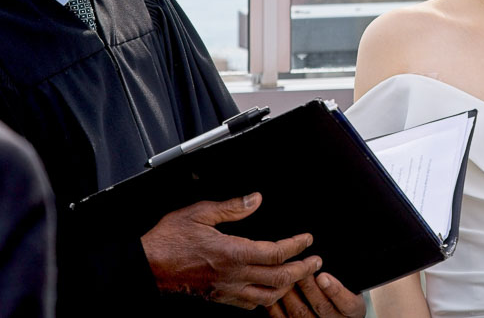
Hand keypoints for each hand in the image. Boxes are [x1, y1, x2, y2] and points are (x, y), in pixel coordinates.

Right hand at [140, 192, 320, 308]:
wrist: (145, 266)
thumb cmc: (168, 240)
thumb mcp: (199, 213)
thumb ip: (232, 207)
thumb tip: (255, 199)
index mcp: (232, 253)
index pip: (276, 253)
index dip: (297, 246)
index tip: (307, 239)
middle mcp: (233, 276)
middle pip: (280, 278)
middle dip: (303, 269)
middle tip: (315, 261)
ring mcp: (227, 292)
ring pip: (268, 297)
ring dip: (289, 286)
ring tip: (300, 276)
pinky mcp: (219, 300)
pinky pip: (250, 305)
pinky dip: (267, 299)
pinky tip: (271, 291)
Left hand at [267, 274, 366, 317]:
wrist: (336, 311)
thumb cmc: (343, 293)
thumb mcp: (352, 284)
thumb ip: (342, 274)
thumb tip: (322, 260)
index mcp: (354, 310)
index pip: (347, 304)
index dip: (335, 290)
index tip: (323, 276)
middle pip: (322, 307)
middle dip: (309, 287)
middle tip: (299, 270)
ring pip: (302, 314)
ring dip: (292, 294)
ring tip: (285, 277)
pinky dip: (278, 306)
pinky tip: (275, 292)